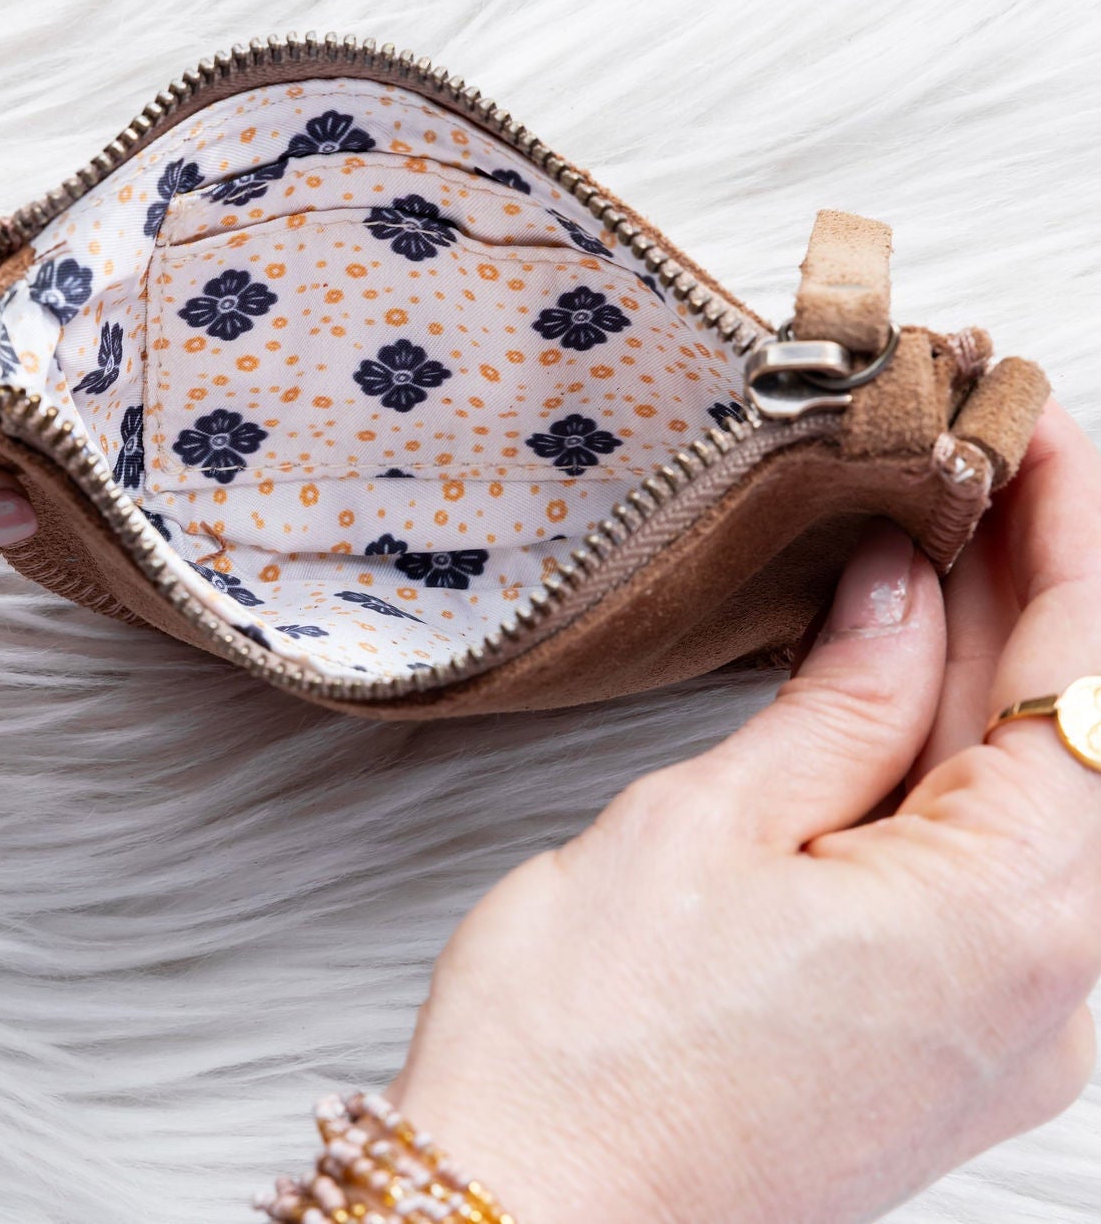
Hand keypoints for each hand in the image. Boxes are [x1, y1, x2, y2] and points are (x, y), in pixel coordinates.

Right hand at [390, 403, 1100, 1221]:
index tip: (1041, 425)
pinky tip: (897, 703)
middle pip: (1074, 742)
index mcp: (1008, 919)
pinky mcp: (949, 1055)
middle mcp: (1049, 991)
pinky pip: (992, 880)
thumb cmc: (588, 1048)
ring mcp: (1007, 1036)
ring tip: (927, 559)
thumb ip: (837, 702)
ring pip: (1032, 809)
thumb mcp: (704, 826)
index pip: (1081, 677)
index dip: (1070, 530)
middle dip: (1025, 594)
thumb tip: (901, 590)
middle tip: (972, 473)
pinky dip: (953, 776)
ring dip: (985, 681)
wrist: (525, 1221)